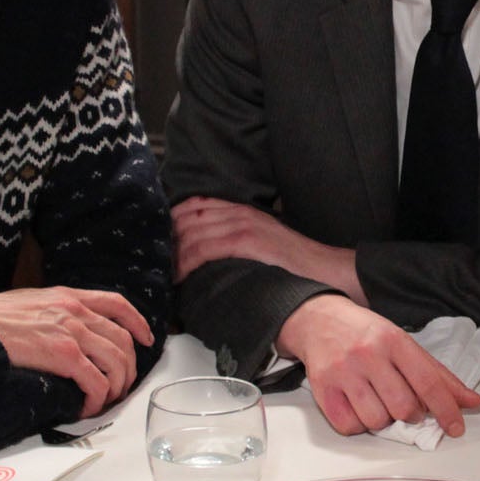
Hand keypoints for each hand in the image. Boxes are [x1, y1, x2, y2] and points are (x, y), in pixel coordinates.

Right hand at [0, 287, 154, 416]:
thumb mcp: (28, 303)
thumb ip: (53, 311)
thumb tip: (66, 331)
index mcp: (67, 296)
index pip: (116, 303)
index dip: (137, 322)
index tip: (145, 338)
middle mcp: (75, 310)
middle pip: (122, 340)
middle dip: (127, 367)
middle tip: (120, 386)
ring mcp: (71, 331)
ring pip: (116, 362)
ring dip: (115, 387)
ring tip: (103, 401)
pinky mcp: (62, 355)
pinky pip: (95, 382)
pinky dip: (96, 399)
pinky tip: (85, 408)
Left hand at [172, 196, 362, 300]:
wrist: (325, 269)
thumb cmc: (296, 263)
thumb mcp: (264, 241)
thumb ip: (238, 239)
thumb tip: (211, 253)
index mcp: (242, 210)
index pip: (195, 205)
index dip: (172, 221)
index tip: (160, 240)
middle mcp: (239, 212)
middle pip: (187, 218)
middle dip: (167, 239)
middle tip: (155, 260)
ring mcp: (242, 225)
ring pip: (191, 234)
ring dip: (172, 255)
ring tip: (162, 272)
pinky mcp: (246, 242)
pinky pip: (203, 248)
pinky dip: (186, 262)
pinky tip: (179, 275)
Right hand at [277, 294, 479, 436]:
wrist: (317, 320)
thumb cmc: (366, 334)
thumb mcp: (403, 343)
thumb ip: (437, 374)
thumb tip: (471, 401)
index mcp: (394, 341)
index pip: (428, 381)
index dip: (446, 409)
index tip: (456, 427)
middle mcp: (368, 355)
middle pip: (404, 407)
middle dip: (412, 415)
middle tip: (406, 405)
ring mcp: (343, 372)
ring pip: (377, 421)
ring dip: (384, 420)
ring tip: (378, 401)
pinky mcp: (322, 389)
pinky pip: (350, 426)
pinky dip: (359, 424)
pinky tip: (358, 406)